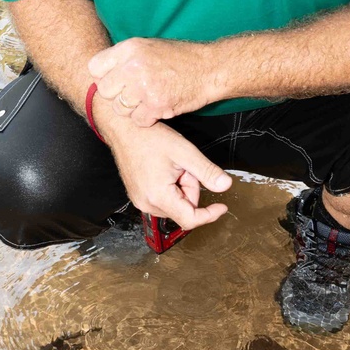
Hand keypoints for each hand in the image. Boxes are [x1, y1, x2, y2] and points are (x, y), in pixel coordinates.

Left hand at [89, 37, 218, 125]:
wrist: (208, 69)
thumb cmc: (180, 58)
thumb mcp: (148, 47)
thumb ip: (124, 58)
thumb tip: (100, 73)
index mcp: (130, 48)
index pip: (94, 67)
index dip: (103, 77)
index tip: (115, 81)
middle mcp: (133, 66)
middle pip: (105, 91)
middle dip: (116, 95)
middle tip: (133, 94)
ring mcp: (144, 87)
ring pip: (120, 108)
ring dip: (131, 109)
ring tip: (147, 100)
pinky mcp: (156, 105)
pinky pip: (137, 120)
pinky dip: (146, 118)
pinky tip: (157, 107)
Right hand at [106, 120, 231, 231]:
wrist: (124, 129)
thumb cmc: (148, 137)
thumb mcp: (185, 152)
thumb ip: (207, 171)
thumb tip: (225, 185)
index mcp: (158, 196)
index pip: (190, 220)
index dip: (209, 215)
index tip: (221, 207)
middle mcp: (147, 203)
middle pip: (183, 209)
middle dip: (190, 189)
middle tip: (183, 167)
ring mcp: (141, 201)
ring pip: (175, 204)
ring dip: (180, 188)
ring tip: (171, 166)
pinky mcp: (139, 197)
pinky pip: (163, 199)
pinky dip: (170, 187)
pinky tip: (164, 170)